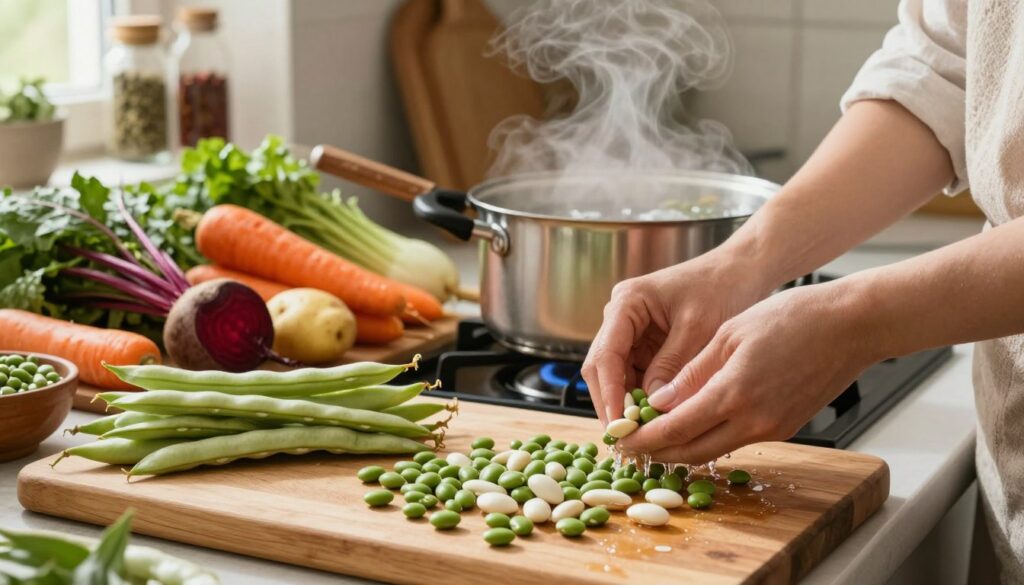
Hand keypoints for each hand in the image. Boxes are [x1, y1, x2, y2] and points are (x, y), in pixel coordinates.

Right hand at [581, 251, 770, 425]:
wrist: (740, 271)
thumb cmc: (722, 288)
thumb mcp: (698, 330)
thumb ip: (673, 367)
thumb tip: (654, 407)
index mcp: (627, 303)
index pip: (605, 355)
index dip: (610, 393)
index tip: (620, 424)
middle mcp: (621, 316)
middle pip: (602, 368)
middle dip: (613, 403)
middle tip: (627, 438)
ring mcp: (630, 331)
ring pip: (616, 376)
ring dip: (626, 404)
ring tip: (641, 435)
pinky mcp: (644, 343)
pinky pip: (635, 375)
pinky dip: (642, 397)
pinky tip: (654, 419)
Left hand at [617, 280, 883, 462]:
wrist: (852, 326)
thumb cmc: (794, 317)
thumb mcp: (730, 334)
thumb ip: (692, 373)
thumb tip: (658, 403)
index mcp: (733, 392)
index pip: (674, 429)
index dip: (643, 439)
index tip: (619, 440)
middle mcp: (753, 420)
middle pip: (691, 451)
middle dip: (656, 453)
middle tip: (629, 448)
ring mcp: (772, 428)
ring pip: (713, 449)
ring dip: (681, 448)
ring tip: (653, 438)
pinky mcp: (784, 427)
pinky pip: (736, 439)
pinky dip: (708, 437)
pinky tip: (692, 424)